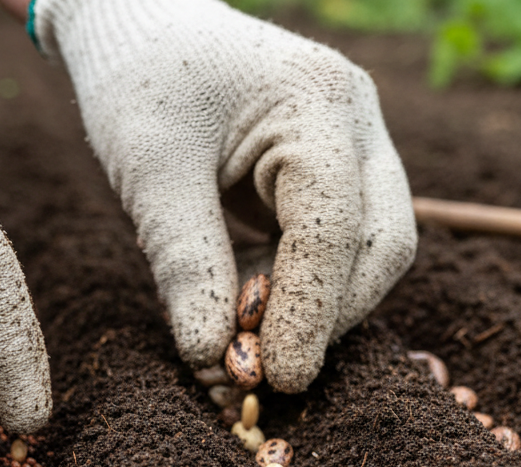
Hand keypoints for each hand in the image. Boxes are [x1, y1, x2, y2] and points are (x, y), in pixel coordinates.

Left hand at [32, 0, 416, 391]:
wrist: (137, 23)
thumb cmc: (139, 81)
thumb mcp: (150, 172)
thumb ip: (186, 264)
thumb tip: (216, 359)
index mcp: (318, 101)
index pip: (334, 228)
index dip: (311, 311)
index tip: (280, 376)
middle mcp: (358, 120)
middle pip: (383, 243)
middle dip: (332, 315)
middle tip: (270, 368)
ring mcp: (357, 143)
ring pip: (372, 250)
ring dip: (321, 306)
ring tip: (249, 334)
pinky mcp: (338, 170)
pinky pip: (342, 244)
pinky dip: (305, 285)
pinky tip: (253, 300)